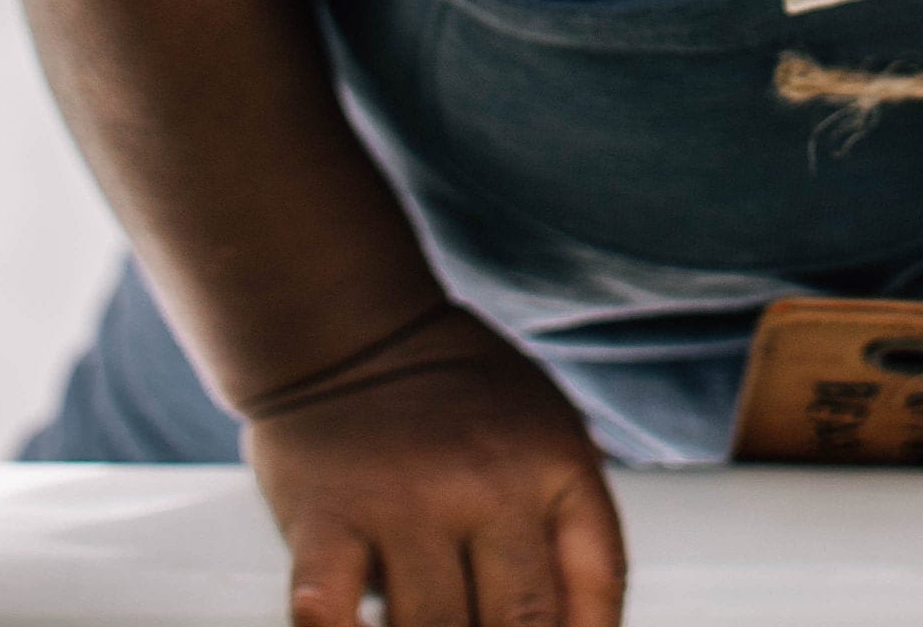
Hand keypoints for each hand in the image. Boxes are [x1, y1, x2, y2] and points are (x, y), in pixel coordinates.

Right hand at [245, 312, 625, 626]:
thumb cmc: (456, 392)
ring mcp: (405, 501)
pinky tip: (360, 624)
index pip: (596, 588)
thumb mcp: (544, 430)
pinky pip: (329, 615)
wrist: (350, 327)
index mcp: (553, 461)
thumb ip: (569, 528)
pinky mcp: (326, 517)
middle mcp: (488, 481)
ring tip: (426, 613)